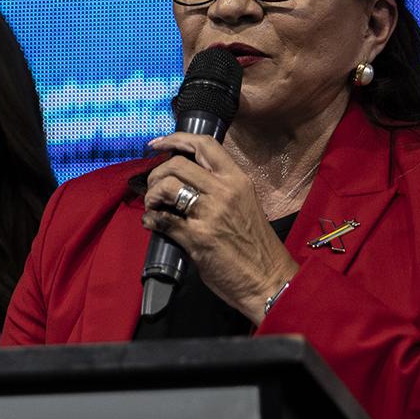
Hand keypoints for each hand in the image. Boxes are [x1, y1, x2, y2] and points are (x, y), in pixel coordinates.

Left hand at [140, 132, 299, 320]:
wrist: (268, 280)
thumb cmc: (255, 244)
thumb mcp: (243, 203)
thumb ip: (217, 188)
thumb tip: (182, 179)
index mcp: (237, 180)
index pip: (204, 144)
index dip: (175, 139)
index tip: (157, 144)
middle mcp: (224, 192)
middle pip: (177, 164)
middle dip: (157, 173)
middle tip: (153, 188)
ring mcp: (210, 214)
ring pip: (167, 186)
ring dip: (152, 195)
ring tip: (154, 206)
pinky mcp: (197, 238)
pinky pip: (162, 219)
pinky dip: (151, 219)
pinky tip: (152, 223)